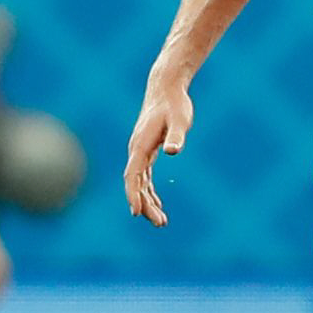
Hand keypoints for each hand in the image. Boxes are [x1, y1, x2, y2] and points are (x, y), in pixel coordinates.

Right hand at [124, 77, 192, 225]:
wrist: (166, 88)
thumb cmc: (174, 104)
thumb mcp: (179, 120)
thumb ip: (176, 135)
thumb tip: (173, 150)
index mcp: (140, 146)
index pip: (133, 176)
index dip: (133, 195)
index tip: (136, 212)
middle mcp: (136, 151)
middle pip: (135, 184)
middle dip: (144, 205)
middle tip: (160, 223)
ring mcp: (140, 151)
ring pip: (139, 182)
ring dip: (147, 201)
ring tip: (161, 221)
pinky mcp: (146, 151)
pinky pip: (144, 176)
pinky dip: (149, 191)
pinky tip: (157, 203)